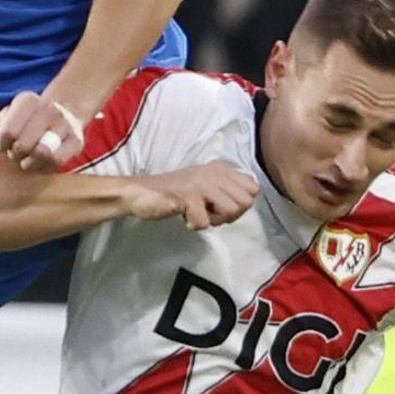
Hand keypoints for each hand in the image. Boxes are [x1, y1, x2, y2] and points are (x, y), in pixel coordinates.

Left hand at [0, 91, 86, 173]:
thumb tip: (3, 138)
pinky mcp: (77, 142)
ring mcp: (65, 124)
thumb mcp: (13, 113)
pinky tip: (41, 164)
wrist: (65, 115)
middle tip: (16, 154)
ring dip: (30, 163)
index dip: (3, 143)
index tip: (5, 145)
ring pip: (42, 153)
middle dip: (16, 154)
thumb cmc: (31, 120)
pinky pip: (57, 160)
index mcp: (29, 100)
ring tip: (27, 160)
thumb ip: (4, 122)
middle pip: (23, 145)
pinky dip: (45, 166)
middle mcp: (49, 109)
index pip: (8, 131)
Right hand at [121, 162, 259, 229]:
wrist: (140, 193)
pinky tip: (185, 217)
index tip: (221, 207)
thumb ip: (226, 190)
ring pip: (231, 211)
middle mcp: (214, 172)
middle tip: (209, 214)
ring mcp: (201, 183)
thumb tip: (247, 203)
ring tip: (197, 215)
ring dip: (214, 220)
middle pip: (245, 202)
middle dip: (230, 216)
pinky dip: (196, 225)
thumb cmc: (173, 193)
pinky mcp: (187, 196)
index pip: (253, 188)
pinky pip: (206, 222)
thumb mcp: (205, 185)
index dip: (241, 205)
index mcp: (221, 168)